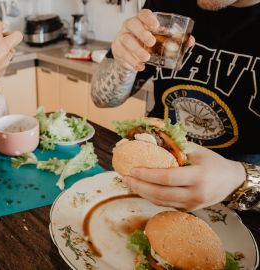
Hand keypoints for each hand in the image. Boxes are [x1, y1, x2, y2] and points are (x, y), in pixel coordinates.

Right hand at [112, 9, 194, 70]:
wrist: (130, 57)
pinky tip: (140, 66)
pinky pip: (122, 53)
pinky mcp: (117, 49)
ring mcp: (121, 36)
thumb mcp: (159, 41)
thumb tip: (190, 41)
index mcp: (141, 21)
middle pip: (132, 24)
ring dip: (136, 49)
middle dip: (142, 33)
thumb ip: (174, 40)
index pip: (143, 14)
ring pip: (126, 40)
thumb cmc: (146, 45)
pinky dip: (131, 61)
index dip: (148, 18)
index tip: (156, 26)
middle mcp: (129, 26)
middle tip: (152, 42)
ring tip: (146, 58)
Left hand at [123, 143, 244, 210]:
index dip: (148, 175)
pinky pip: (166, 204)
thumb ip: (175, 147)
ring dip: (142, 193)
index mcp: (199, 176)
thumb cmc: (213, 162)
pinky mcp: (189, 210)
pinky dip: (151, 197)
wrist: (232, 181)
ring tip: (129, 183)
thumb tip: (149, 139)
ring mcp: (193, 204)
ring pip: (161, 201)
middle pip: (161, 193)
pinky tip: (141, 189)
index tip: (133, 170)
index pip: (168, 178)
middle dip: (139, 186)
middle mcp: (196, 193)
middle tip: (125, 178)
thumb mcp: (197, 150)